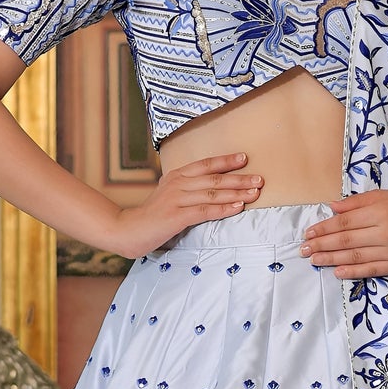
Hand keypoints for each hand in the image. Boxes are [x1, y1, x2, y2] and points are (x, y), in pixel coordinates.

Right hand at [106, 153, 261, 258]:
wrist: (128, 230)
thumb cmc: (153, 215)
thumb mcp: (169, 195)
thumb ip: (187, 189)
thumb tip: (212, 188)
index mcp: (176, 176)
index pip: (205, 165)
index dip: (225, 161)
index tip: (244, 158)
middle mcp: (177, 184)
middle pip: (213, 179)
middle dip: (239, 179)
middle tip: (259, 179)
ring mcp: (176, 200)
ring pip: (212, 194)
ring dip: (236, 193)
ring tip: (255, 193)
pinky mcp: (176, 217)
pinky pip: (204, 211)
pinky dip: (223, 209)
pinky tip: (238, 207)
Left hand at [300, 190, 387, 277]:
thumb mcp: (382, 196)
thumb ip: (356, 203)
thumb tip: (332, 208)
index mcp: (379, 212)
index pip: (345, 222)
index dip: (324, 229)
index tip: (309, 233)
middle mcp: (384, 232)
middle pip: (346, 240)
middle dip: (322, 245)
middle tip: (304, 250)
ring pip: (355, 256)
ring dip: (332, 259)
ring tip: (315, 260)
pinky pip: (371, 269)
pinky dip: (353, 272)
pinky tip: (337, 272)